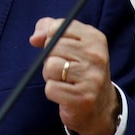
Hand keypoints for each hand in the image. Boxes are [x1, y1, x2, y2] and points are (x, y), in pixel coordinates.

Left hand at [30, 17, 119, 134]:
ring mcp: (92, 78)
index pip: (58, 27)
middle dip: (50, 58)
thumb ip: (49, 30)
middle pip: (52, 47)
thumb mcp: (70, 44)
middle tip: (63, 68)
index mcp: (95, 38)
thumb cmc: (79, 70)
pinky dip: (52, 92)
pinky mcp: (83, 98)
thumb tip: (35, 38)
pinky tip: (65, 94)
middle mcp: (96, 56)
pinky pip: (50, 88)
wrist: (100, 106)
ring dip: (50, 76)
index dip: (50, 38)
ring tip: (64, 81)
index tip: (58, 48)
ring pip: (50, 67)